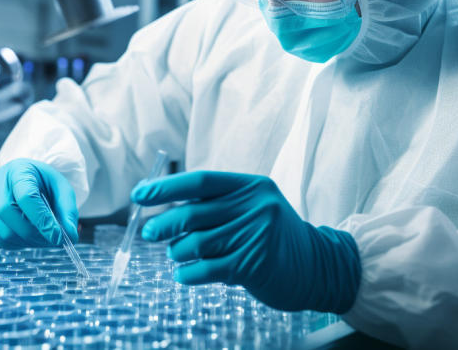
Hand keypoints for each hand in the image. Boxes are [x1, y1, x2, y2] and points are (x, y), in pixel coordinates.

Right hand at [0, 158, 77, 246]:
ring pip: (0, 231)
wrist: (23, 180)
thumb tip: (70, 234)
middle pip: (6, 213)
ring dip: (24, 242)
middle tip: (51, 240)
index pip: (26, 196)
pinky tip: (24, 235)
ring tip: (40, 237)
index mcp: (18, 170)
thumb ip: (68, 210)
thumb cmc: (41, 183)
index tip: (58, 235)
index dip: (42, 219)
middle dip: (32, 233)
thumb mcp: (61, 188)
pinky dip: (12, 244)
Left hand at [132, 171, 360, 312]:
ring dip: (179, 252)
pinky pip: (207, 269)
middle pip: (194, 213)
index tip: (140, 195)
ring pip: (198, 243)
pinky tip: (184, 275)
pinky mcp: (254, 264)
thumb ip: (216, 207)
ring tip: (178, 256)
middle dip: (165, 224)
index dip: (166, 187)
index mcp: (251, 186)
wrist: (317, 266)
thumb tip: (164, 212)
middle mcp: (255, 206)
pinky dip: (188, 274)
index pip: (200, 181)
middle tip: (150, 233)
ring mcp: (256, 235)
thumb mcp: (252, 209)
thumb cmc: (272, 236)